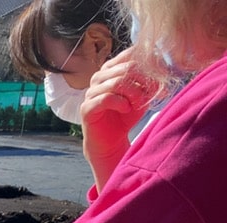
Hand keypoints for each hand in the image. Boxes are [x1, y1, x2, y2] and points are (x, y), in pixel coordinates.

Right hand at [81, 48, 158, 187]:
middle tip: (153, 93)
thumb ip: (150, 81)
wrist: (110, 141)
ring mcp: (90, 92)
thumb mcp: (143, 95)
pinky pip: (106, 98)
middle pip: (126, 68)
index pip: (129, 54)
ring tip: (139, 104)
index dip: (148, 62)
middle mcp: (98, 78)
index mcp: (111, 69)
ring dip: (134, 93)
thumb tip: (163, 70)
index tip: (162, 75)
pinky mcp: (86, 108)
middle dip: (144, 80)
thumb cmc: (126, 116)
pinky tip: (127, 109)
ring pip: (117, 82)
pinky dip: (121, 103)